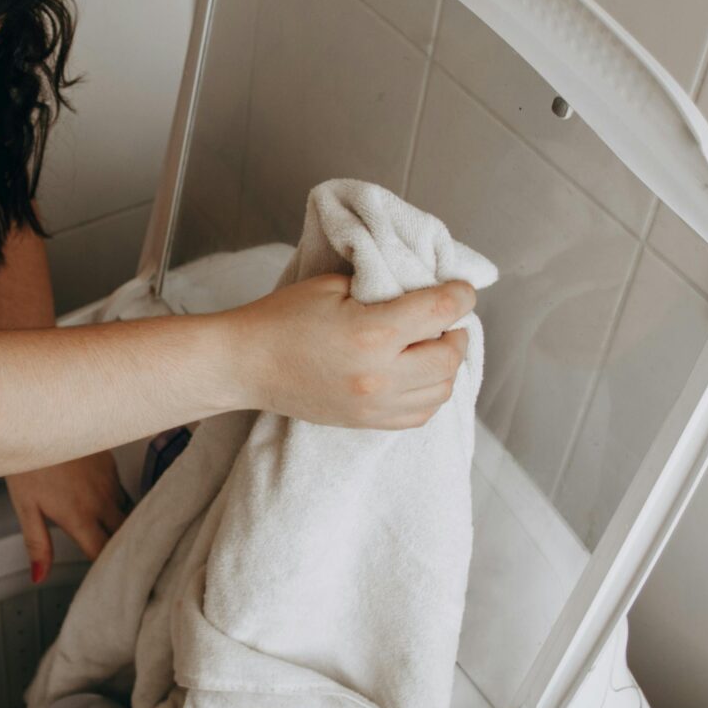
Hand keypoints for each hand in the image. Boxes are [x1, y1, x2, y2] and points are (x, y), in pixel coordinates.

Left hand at [5, 449, 129, 582]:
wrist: (37, 420)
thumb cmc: (28, 462)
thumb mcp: (26, 508)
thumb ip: (38, 544)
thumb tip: (39, 575)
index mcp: (79, 517)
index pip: (103, 552)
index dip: (107, 567)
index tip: (107, 575)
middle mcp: (100, 501)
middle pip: (122, 534)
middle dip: (119, 546)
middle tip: (113, 556)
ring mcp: (108, 481)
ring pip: (122, 510)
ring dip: (115, 521)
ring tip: (103, 525)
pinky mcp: (110, 464)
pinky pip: (118, 487)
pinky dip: (110, 496)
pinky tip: (94, 493)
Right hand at [221, 274, 476, 428]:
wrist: (245, 365)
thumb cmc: (282, 319)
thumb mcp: (333, 285)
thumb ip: (382, 286)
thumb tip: (421, 290)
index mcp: (372, 333)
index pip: (443, 310)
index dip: (462, 295)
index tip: (461, 290)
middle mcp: (380, 375)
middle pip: (451, 356)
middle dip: (457, 332)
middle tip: (446, 318)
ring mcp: (374, 405)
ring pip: (442, 390)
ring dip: (446, 365)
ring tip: (432, 345)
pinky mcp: (367, 422)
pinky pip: (421, 414)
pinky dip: (430, 392)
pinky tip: (417, 374)